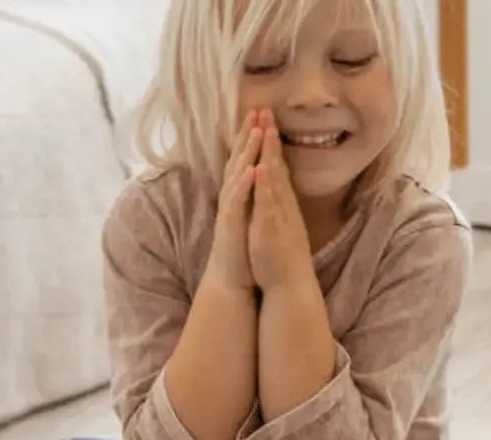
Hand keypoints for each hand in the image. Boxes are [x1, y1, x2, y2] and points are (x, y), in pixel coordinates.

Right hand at [205, 110, 261, 292]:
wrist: (230, 278)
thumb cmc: (242, 248)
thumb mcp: (249, 216)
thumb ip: (252, 195)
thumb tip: (258, 175)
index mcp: (240, 194)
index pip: (245, 159)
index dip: (251, 136)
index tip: (260, 114)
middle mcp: (233, 197)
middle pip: (238, 159)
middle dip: (247, 134)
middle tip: (256, 108)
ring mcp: (231, 210)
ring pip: (237, 175)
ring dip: (246, 153)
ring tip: (256, 130)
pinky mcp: (232, 225)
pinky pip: (237, 201)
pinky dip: (244, 185)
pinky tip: (252, 170)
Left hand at [248, 109, 312, 292]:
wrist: (290, 285)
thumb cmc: (280, 258)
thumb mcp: (276, 226)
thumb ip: (273, 208)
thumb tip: (270, 193)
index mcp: (281, 203)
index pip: (276, 166)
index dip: (270, 143)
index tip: (265, 119)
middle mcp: (282, 204)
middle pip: (276, 164)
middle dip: (269, 137)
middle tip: (265, 109)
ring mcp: (279, 214)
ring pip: (274, 179)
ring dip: (269, 153)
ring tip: (264, 128)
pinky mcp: (272, 228)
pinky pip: (268, 204)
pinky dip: (264, 185)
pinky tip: (260, 168)